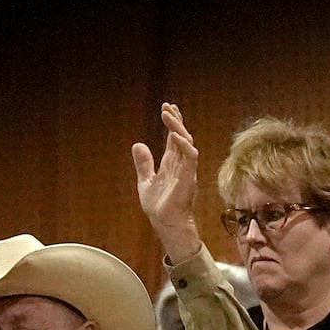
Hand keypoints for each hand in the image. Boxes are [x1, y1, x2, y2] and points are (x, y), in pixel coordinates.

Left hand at [132, 103, 201, 259]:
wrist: (165, 223)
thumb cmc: (159, 207)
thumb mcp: (145, 181)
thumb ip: (144, 164)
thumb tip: (138, 144)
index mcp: (172, 164)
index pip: (174, 139)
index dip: (172, 123)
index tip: (167, 108)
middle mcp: (182, 164)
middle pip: (182, 137)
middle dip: (176, 120)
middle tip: (168, 106)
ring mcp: (186, 170)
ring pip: (187, 142)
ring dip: (178, 127)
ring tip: (168, 113)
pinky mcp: (189, 177)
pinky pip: (190, 156)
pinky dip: (183, 144)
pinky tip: (175, 134)